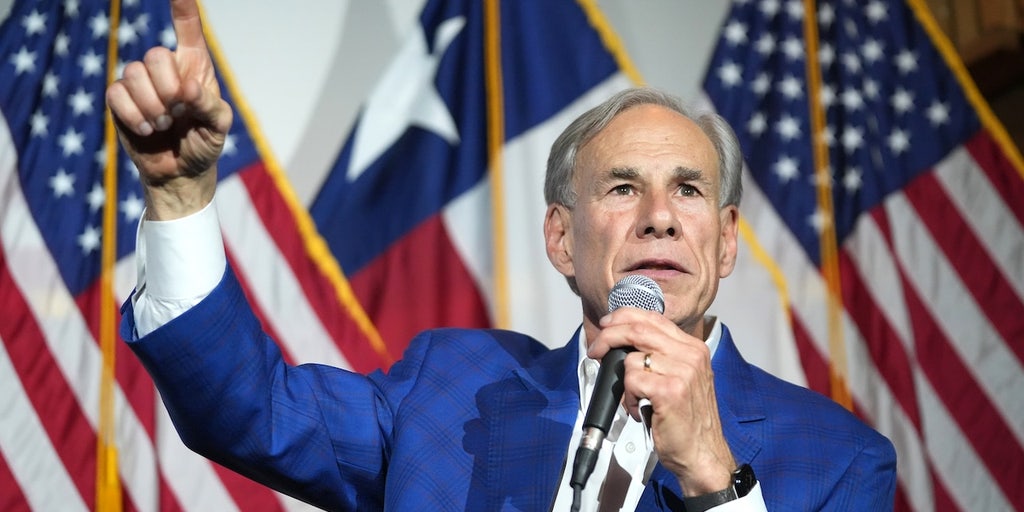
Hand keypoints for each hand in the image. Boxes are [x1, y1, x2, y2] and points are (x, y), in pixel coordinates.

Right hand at [106, 0, 231, 219]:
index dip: (183, 8)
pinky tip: (146, 129)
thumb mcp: (218, 127)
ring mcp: (141, 84)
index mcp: (195, 67)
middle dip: (167, 89)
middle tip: (178, 113)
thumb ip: (209, 106)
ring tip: (163, 124)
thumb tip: (187, 88)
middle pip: (155, 56)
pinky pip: (116, 94)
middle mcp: (166, 69)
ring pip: (133, 74)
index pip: (189, 30)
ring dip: (151, 106)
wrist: (180, 173)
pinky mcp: (121, 101)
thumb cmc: (204, 144)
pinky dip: (133, 115)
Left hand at [589, 308, 735, 495]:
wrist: (703, 453)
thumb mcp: (680, 378)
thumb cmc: (687, 420)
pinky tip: (639, 408)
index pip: (652, 318)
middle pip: (638, 329)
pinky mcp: (670, 391)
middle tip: (596, 350)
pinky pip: (632, 380)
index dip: (623, 317)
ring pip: (631, 359)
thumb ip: (660, 356)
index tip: (607, 325)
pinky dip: (628, 397)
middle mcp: (690, 355)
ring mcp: (682, 372)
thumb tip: (623, 342)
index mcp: (693, 348)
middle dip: (608, 336)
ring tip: (635, 398)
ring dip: (624, 382)